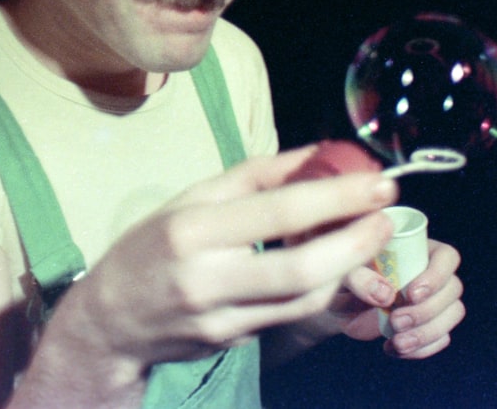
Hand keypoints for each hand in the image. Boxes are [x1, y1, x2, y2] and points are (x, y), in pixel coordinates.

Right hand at [43, 146, 397, 377]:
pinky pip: (290, 316)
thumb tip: (318, 154)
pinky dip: (320, 289)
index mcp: (191, 228)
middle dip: (358, 243)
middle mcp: (205, 276)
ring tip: (367, 239)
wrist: (110, 319)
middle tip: (386, 219)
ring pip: (305, 299)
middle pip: (302, 268)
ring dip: (349, 268)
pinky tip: (333, 266)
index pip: (278, 211)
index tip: (380, 182)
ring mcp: (220, 318)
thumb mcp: (192, 198)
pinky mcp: (232, 343)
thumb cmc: (152, 245)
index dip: (339, 197)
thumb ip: (255, 175)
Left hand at [314, 239, 463, 358]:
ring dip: (427, 332)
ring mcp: (435, 298)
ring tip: (397, 342)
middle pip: (453, 289)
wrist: (335, 302)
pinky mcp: (430, 323)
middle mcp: (431, 270)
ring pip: (452, 314)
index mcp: (416, 247)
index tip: (411, 294)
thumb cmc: (341, 275)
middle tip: (396, 322)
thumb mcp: (342, 271)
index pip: (446, 257)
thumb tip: (385, 294)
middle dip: (428, 311)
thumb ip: (358, 276)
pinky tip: (396, 349)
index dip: (436, 276)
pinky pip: (441, 338)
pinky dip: (423, 348)